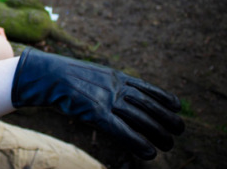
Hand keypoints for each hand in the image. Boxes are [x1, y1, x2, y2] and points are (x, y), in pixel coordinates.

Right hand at [11, 48, 184, 159]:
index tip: (177, 106)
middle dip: (166, 118)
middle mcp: (115, 87)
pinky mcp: (96, 113)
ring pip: (140, 118)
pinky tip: (149, 152)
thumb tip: (114, 91)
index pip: (146, 88)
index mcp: (115, 76)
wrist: (47, 74)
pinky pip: (122, 131)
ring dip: (157, 133)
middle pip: (148, 104)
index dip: (164, 98)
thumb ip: (106, 82)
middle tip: (179, 130)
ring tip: (169, 144)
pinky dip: (137, 142)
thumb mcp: (91, 73)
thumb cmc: (64, 74)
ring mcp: (107, 99)